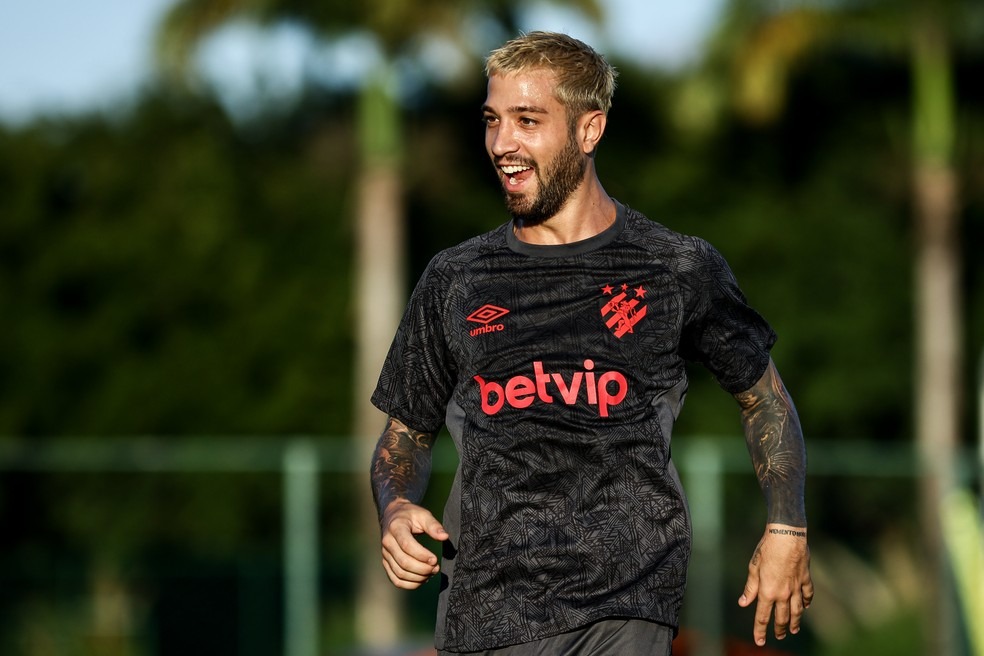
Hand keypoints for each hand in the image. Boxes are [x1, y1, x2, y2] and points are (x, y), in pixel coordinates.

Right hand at [379, 499, 448, 589]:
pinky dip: (409, 584)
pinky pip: (395, 579)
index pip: (407, 546)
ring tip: (431, 573)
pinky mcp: (386, 563)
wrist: (393, 516)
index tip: (435, 559)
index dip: (422, 555)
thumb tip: (444, 537)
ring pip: (400, 573)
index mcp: (396, 528)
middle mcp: (387, 542)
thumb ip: (433, 525)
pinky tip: (422, 580)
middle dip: (422, 569)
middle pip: (404, 562)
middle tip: (436, 568)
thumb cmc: (410, 515)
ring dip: (418, 578)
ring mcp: (385, 554)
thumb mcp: (423, 514)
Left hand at [738, 524, 813, 645]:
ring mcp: (796, 587)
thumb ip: (750, 588)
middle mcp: (783, 593)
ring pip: (797, 610)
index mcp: (767, 591)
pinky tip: (806, 607)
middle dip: (779, 629)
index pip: (762, 616)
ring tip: (793, 630)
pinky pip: (807, 594)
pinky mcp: (805, 579)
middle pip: (782, 617)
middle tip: (778, 636)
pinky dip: (807, 602)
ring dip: (795, 621)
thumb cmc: (766, 550)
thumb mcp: (753, 568)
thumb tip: (743, 603)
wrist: (786, 536)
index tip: (759, 641)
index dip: (760, 630)